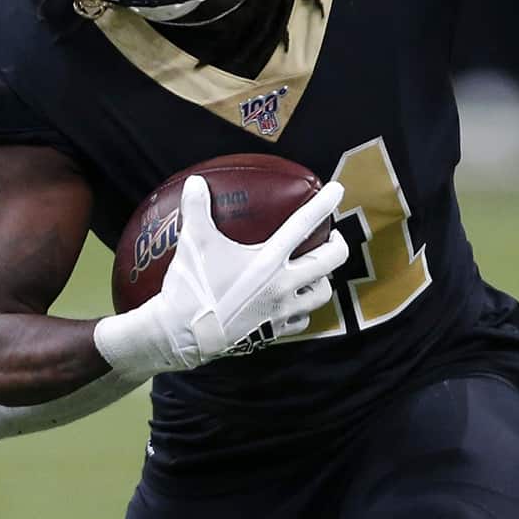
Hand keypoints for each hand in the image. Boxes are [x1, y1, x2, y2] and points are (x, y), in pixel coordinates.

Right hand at [94, 175, 348, 375]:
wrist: (181, 337)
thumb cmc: (190, 288)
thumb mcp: (193, 244)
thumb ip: (196, 208)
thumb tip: (195, 181)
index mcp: (268, 261)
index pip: (303, 225)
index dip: (324, 204)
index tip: (337, 189)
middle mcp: (283, 286)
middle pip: (330, 262)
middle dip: (337, 246)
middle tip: (330, 237)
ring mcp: (282, 312)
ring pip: (322, 294)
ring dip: (323, 279)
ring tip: (315, 270)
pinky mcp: (274, 333)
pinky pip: (302, 320)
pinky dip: (303, 308)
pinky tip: (293, 302)